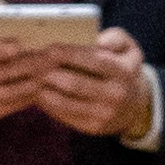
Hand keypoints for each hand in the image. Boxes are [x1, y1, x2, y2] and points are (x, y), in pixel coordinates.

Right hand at [0, 3, 58, 124]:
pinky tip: (44, 85)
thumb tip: (2, 7)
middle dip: (28, 64)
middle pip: (1, 73)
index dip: (0, 50)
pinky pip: (11, 105)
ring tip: (53, 71)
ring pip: (9, 91)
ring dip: (33, 81)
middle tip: (52, 57)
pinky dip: (29, 96)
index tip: (21, 44)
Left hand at [31, 22, 153, 141]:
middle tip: (31, 63)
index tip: (48, 48)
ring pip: (63, 102)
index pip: (91, 60)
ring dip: (42, 89)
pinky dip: (46, 103)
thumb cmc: (122, 69)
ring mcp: (103, 114)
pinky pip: (62, 114)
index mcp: (123, 72)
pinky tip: (37, 92)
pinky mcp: (92, 127)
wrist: (134, 106)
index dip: (66, 54)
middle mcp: (114, 95)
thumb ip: (117, 37)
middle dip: (48, 72)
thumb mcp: (129, 49)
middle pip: (72, 83)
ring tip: (30, 77)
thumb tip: (99, 41)